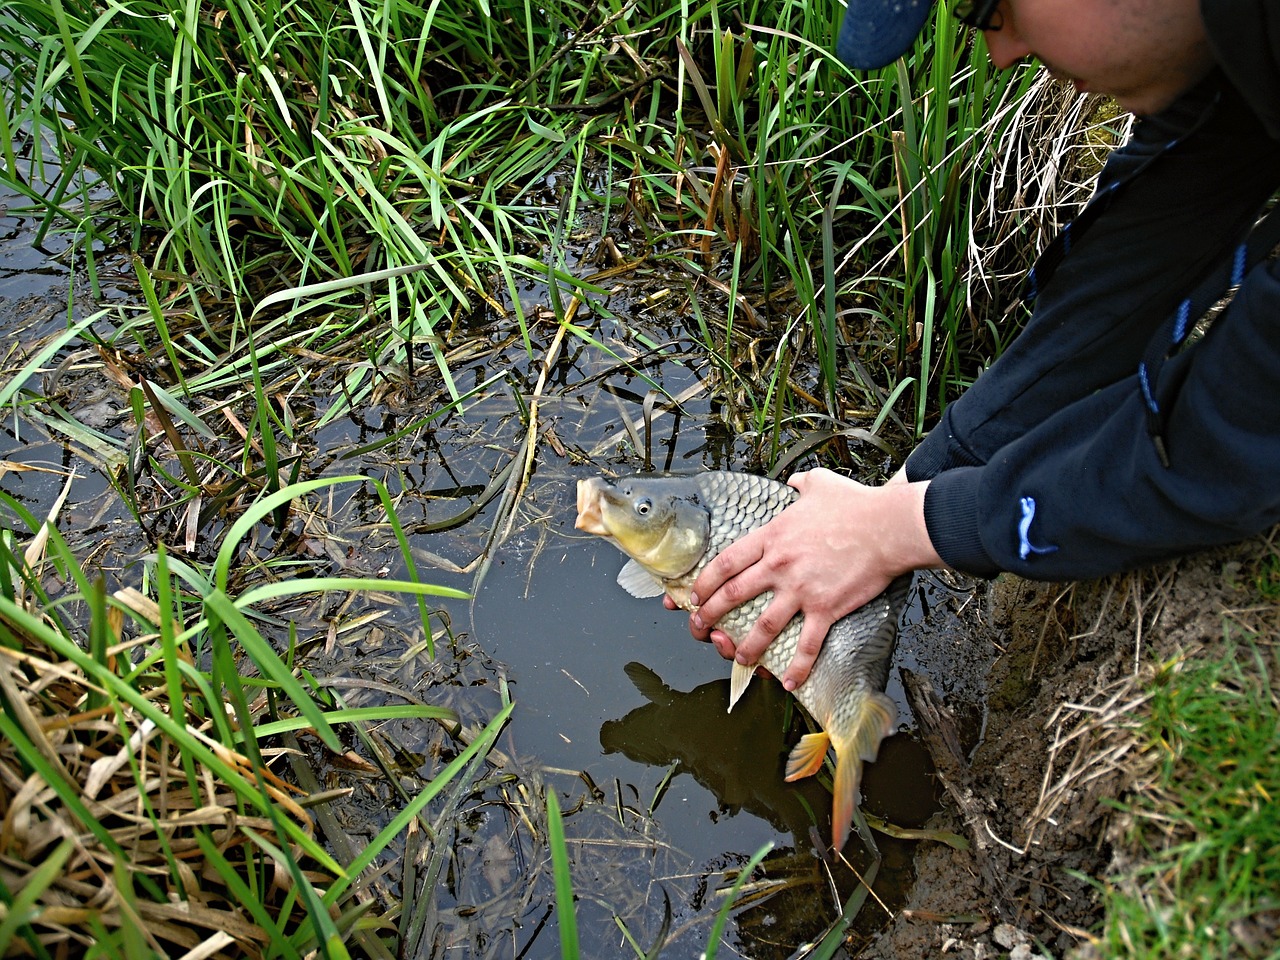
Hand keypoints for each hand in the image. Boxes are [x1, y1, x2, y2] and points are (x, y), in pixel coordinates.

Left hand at [684, 467, 941, 689]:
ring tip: (738, 658)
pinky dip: (796, 667)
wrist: (888, 527)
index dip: (704, 582)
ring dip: (745, 647)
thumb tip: (794, 481)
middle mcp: (779, 565)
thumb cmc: (856, 505)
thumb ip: (800, 484)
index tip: (694, 595)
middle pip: (732, 595)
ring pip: (762, 626)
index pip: (725, 563)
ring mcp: (801, 589)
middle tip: (700, 628)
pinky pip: (806, 645)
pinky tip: (788, 682)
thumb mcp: (819, 484)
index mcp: (772, 537)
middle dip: (709, 615)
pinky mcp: (825, 608)